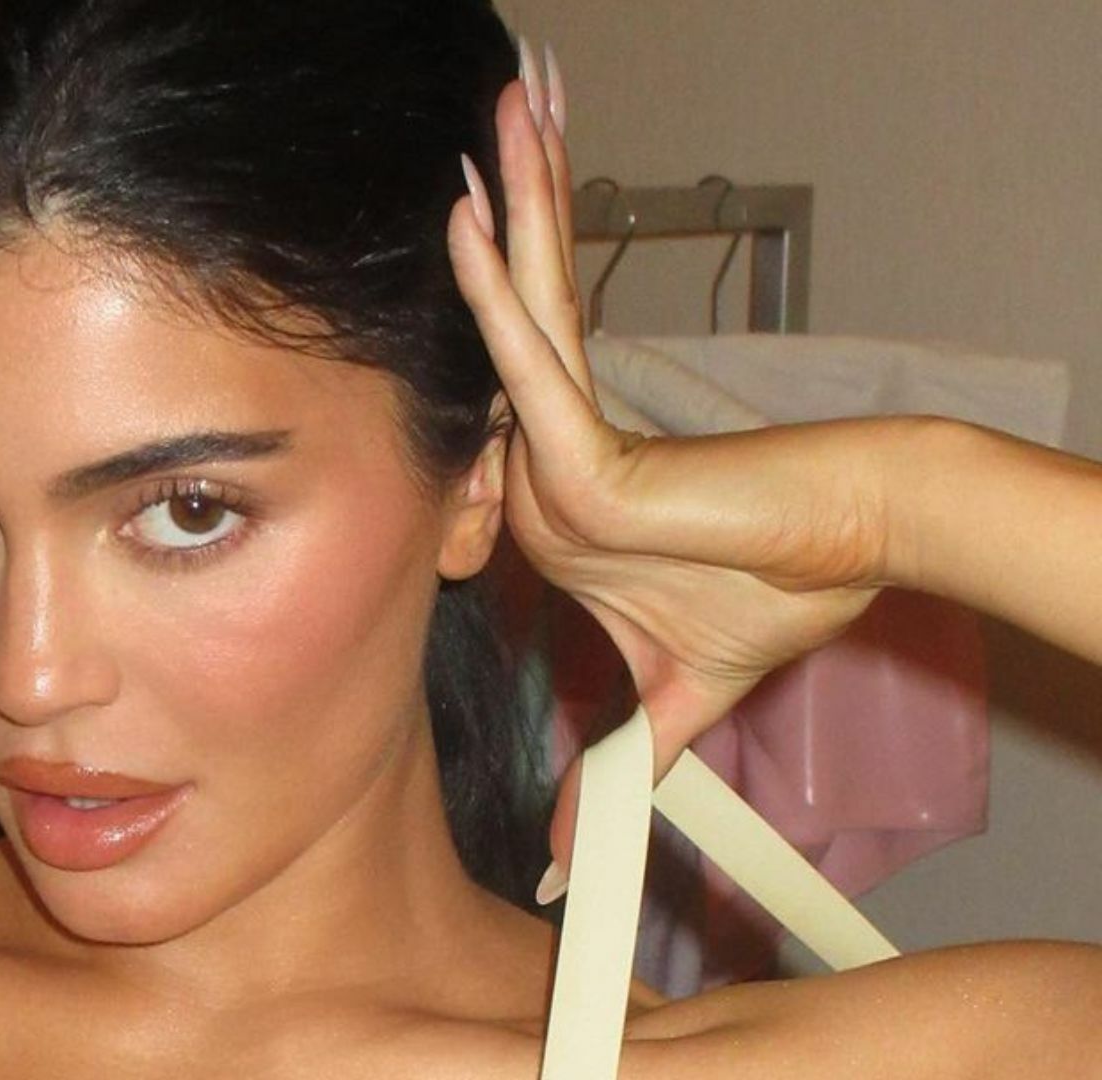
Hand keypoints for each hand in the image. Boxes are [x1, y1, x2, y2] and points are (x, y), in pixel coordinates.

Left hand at [445, 70, 886, 867]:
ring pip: (510, 312)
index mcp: (550, 498)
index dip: (439, 361)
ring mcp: (562, 438)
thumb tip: (569, 868)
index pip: (471, 423)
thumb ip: (618, 765)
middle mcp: (543, 451)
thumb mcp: (670, 696)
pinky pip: (530, 356)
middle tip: (467, 129)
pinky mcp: (588, 440)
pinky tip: (462, 216)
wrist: (852, 557)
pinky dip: (495, 292)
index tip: (396, 291)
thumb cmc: (770, 597)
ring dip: (494, 212)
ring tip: (484, 114)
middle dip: (479, 229)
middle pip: (488, 332)